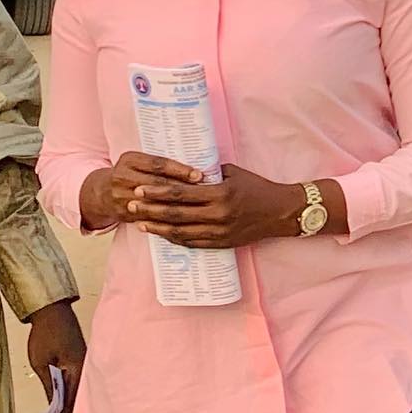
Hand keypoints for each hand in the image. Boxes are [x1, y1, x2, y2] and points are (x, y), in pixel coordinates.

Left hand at [26, 300, 86, 412]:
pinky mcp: (81, 367)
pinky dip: (70, 406)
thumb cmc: (45, 333)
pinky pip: (78, 392)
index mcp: (77, 371)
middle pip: (77, 408)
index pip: (69, 407)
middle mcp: (85, 372)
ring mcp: (85, 370)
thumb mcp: (41, 362)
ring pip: (78, 401)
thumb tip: (52, 412)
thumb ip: (49, 387)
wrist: (52, 310)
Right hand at [79, 151, 202, 229]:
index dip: (179, 169)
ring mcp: (121, 196)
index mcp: (129, 159)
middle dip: (182, 188)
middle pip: (157, 183)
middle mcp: (123, 176)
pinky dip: (166, 220)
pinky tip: (182, 221)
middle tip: (204, 192)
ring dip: (177, 205)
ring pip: (154, 202)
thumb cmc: (129, 174)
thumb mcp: (137, 162)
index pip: (158, 164)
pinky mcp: (123, 213)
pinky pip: (148, 218)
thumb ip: (157, 163)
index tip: (198, 174)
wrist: (100, 193)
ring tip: (197, 207)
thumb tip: (193, 161)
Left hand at [128, 163, 305, 248]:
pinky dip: (175, 239)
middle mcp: (218, 215)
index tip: (140, 190)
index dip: (158, 193)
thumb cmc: (257, 187)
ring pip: (181, 232)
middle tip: (131, 205)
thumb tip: (185, 169)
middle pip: (176, 214)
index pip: (181, 194)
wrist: (280, 212)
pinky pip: (193, 243)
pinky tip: (162, 234)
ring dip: (158, 228)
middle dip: (150, 210)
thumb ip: (209, 173)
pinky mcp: (222, 243)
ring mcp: (219, 232)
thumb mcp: (233, 173)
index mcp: (219, 194)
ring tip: (140, 223)